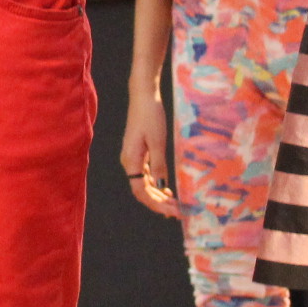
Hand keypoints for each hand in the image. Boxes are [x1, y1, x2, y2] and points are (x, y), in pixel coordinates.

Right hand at [119, 90, 178, 217]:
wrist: (143, 95)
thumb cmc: (150, 116)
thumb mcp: (158, 141)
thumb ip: (159, 165)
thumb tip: (162, 186)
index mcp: (131, 161)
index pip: (141, 192)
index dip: (156, 204)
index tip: (172, 211)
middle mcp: (129, 162)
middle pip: (142, 190)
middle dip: (158, 202)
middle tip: (178, 211)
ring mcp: (133, 157)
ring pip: (144, 184)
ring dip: (158, 195)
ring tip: (174, 203)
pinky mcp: (138, 152)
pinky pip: (146, 174)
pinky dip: (156, 183)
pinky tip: (167, 187)